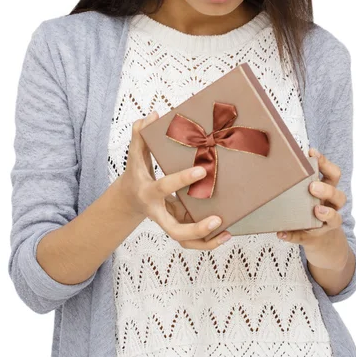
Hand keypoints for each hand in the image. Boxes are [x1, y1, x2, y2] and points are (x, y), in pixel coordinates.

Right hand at [116, 110, 231, 249]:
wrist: (129, 199)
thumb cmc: (136, 173)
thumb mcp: (135, 155)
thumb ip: (140, 135)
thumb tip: (153, 115)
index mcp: (148, 192)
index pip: (164, 187)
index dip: (182, 180)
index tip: (202, 170)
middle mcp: (158, 211)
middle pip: (174, 229)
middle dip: (196, 228)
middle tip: (217, 219)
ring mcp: (168, 221)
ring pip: (183, 240)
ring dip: (205, 241)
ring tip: (226, 232)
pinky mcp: (177, 225)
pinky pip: (191, 239)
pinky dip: (207, 240)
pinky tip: (225, 233)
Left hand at [276, 148, 346, 265]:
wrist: (317, 238)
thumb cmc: (307, 206)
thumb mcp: (305, 191)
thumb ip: (295, 178)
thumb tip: (271, 158)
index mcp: (327, 189)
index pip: (333, 174)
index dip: (325, 163)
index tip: (312, 152)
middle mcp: (331, 206)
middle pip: (339, 195)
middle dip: (327, 189)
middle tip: (313, 186)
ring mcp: (326, 224)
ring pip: (335, 218)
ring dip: (326, 213)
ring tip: (317, 210)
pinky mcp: (313, 238)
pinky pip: (304, 238)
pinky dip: (292, 236)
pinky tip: (281, 233)